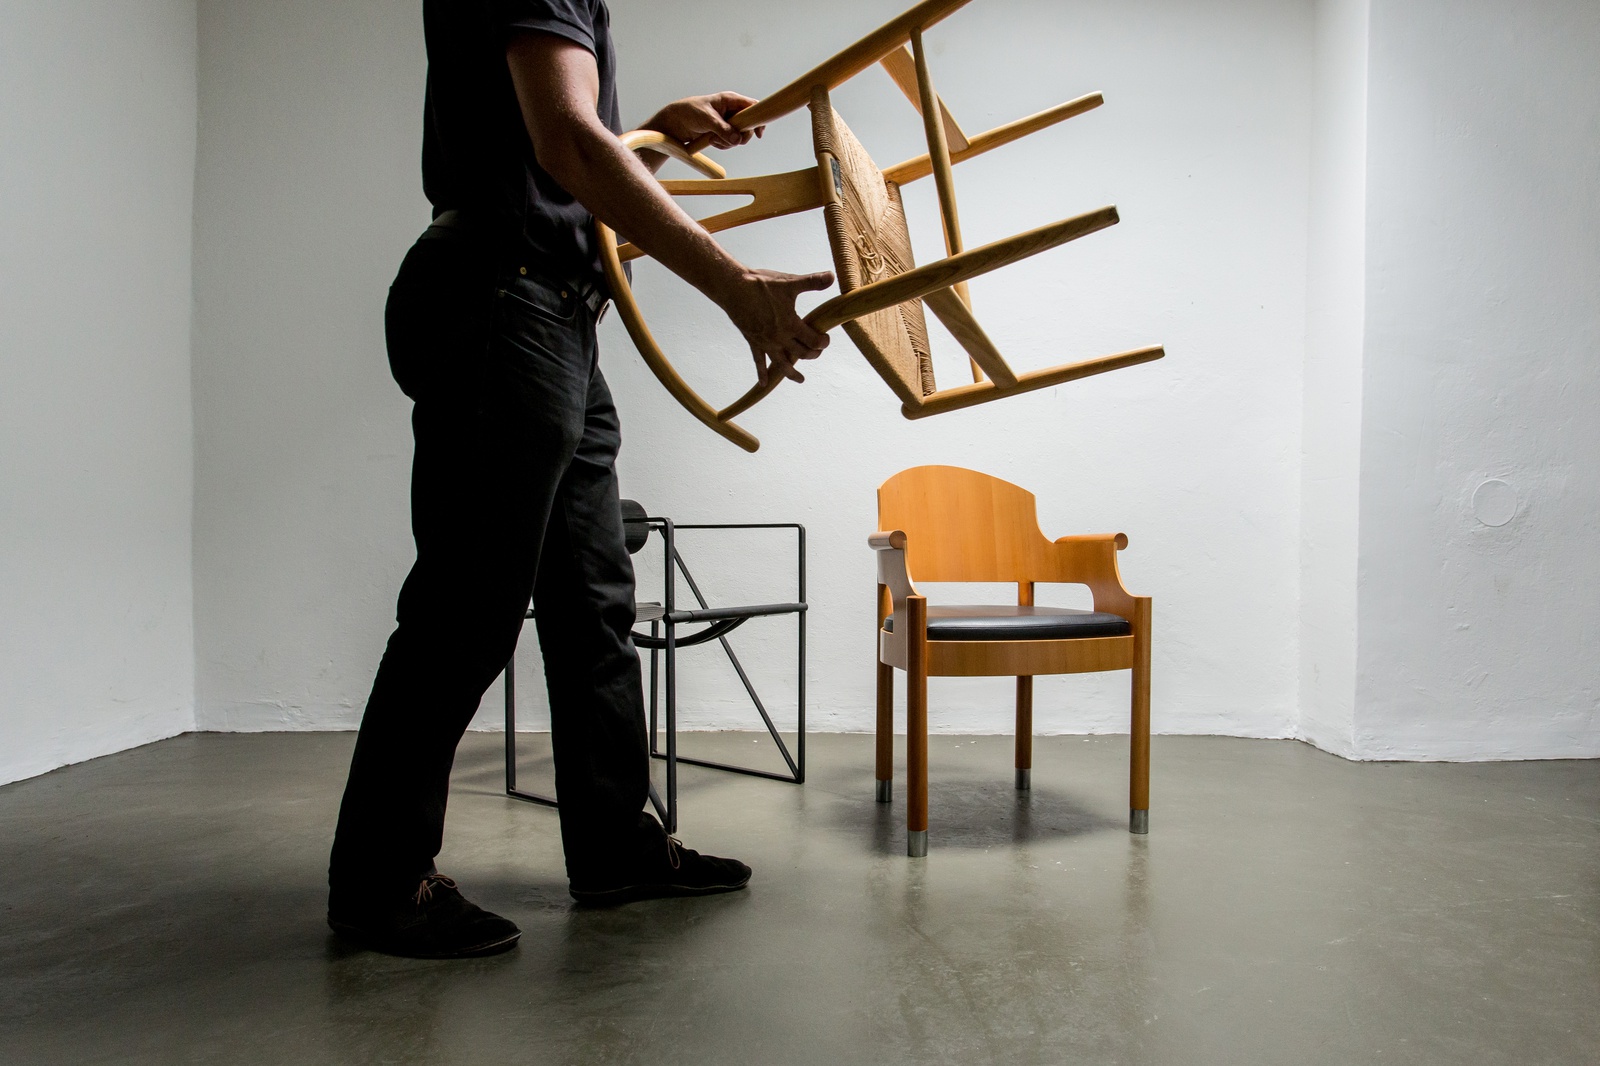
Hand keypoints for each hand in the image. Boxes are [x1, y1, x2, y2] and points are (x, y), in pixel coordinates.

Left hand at [641, 92, 764, 149]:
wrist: (674, 123)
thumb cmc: (689, 112)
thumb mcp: (707, 120)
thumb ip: (723, 129)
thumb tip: (737, 139)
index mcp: (730, 100)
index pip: (752, 106)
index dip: (758, 119)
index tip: (758, 133)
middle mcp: (731, 111)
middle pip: (748, 126)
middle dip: (739, 136)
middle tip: (729, 139)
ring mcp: (727, 123)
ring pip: (739, 136)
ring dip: (727, 142)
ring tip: (712, 138)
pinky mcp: (722, 133)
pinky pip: (730, 142)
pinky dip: (722, 145)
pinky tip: (710, 141)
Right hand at [713, 269, 834, 386]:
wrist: (734, 288)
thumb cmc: (761, 285)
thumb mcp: (790, 282)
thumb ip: (812, 282)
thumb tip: (832, 276)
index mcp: (790, 324)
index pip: (813, 340)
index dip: (823, 342)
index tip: (826, 338)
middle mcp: (779, 337)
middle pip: (801, 353)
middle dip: (813, 354)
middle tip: (817, 351)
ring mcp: (765, 342)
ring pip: (781, 364)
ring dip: (792, 373)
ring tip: (801, 379)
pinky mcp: (753, 342)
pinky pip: (758, 361)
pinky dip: (761, 373)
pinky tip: (763, 384)